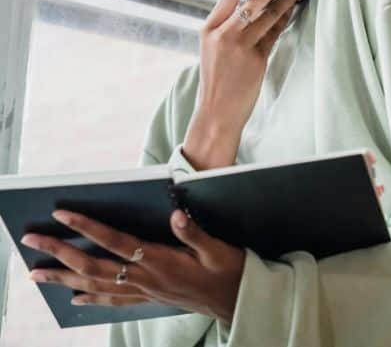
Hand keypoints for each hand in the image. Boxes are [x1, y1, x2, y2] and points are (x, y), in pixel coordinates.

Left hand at [20, 208, 244, 323]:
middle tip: (30, 241)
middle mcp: (145, 279)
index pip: (115, 242)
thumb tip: (175, 213)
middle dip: (59, 252)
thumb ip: (195, 232)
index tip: (62, 213)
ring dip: (63, 277)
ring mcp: (144, 292)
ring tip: (36, 273)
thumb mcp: (217, 248)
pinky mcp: (149, 298)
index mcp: (159, 261)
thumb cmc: (228, 270)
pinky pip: (112, 301)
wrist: (235, 301)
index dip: (88, 227)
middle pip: (93, 266)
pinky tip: (74, 297)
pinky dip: (90, 297)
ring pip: (95, 285)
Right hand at [195, 0, 309, 133]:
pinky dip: (287, 19)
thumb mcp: (215, 49)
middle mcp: (222, 33)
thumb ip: (230, 26)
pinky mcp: (255, 59)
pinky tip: (297, 8)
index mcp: (209, 28)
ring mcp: (239, 46)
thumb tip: (256, 2)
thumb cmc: (218, 80)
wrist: (216, 112)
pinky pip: (275, 33)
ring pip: (268, 13)